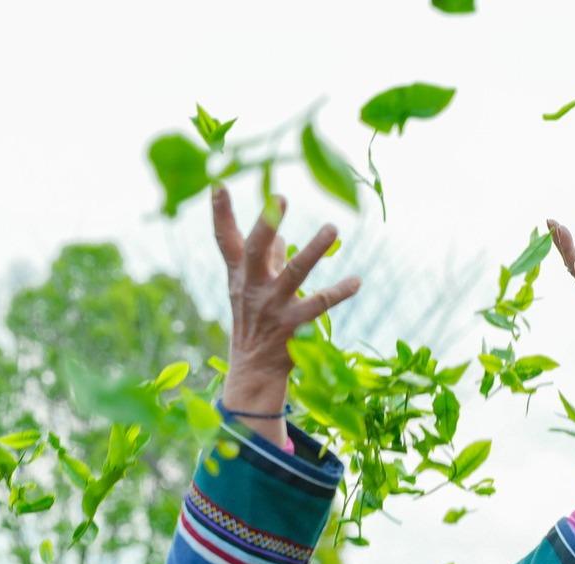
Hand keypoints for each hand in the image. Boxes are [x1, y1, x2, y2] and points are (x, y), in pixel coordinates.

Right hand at [212, 186, 361, 443]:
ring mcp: (273, 305)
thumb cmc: (253, 319)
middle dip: (266, 222)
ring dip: (314, 250)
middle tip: (280, 197)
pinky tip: (357, 281)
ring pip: (295, 273)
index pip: (224, 239)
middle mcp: (253, 286)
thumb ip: (267, 258)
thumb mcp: (251, 287)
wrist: (253, 369)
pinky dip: (340, 291)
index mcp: (239, 273)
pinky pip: (320, 304)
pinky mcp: (293, 325)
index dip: (220, 213)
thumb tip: (278, 232)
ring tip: (332, 227)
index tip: (218, 182)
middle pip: (256, 250)